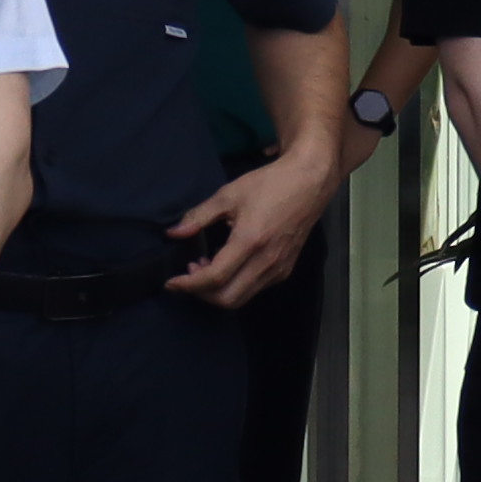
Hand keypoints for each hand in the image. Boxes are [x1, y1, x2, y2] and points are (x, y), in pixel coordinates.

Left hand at [165, 144, 343, 309]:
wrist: (308, 182)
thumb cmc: (269, 184)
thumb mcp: (228, 194)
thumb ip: (198, 216)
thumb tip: (173, 233)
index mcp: (250, 241)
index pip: (214, 278)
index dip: (188, 285)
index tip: (171, 282)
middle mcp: (266, 261)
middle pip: (227, 299)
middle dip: (201, 293)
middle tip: (189, 273)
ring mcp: (278, 268)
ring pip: (241, 298)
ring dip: (218, 291)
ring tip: (205, 267)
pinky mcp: (285, 270)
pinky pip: (255, 289)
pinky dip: (235, 285)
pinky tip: (227, 265)